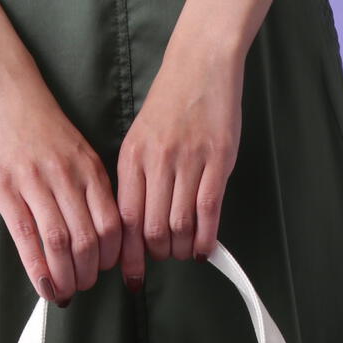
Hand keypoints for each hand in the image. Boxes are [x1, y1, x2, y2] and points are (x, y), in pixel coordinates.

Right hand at [0, 69, 122, 305]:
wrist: (4, 89)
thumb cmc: (42, 127)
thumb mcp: (78, 153)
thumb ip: (89, 190)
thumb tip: (99, 238)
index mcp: (90, 170)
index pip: (113, 225)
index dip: (112, 257)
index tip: (104, 270)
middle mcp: (67, 177)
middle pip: (88, 239)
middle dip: (88, 273)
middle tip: (82, 286)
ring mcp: (35, 183)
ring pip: (59, 242)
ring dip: (65, 276)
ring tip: (64, 291)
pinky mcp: (6, 189)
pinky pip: (26, 237)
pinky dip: (37, 268)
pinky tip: (44, 286)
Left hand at [114, 43, 243, 287]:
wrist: (201, 65)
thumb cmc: (170, 106)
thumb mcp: (139, 141)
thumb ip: (136, 182)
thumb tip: (134, 230)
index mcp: (132, 160)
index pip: (125, 220)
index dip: (129, 256)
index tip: (132, 278)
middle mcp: (157, 162)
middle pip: (153, 229)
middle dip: (159, 255)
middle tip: (165, 257)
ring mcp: (188, 161)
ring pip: (180, 225)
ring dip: (182, 249)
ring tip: (185, 251)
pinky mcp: (218, 160)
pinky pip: (209, 211)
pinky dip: (206, 238)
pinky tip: (205, 248)